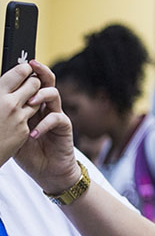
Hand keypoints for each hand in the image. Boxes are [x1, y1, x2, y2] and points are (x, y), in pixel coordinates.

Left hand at [11, 61, 79, 193]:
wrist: (48, 171)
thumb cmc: (29, 153)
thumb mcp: (12, 133)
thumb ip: (8, 117)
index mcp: (31, 105)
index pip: (30, 83)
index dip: (25, 73)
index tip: (17, 63)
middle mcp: (45, 107)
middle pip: (46, 81)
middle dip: (40, 71)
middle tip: (31, 65)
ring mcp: (56, 115)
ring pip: (54, 94)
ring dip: (41, 95)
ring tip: (30, 102)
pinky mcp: (64, 127)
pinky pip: (56, 118)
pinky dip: (44, 124)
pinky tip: (34, 134)